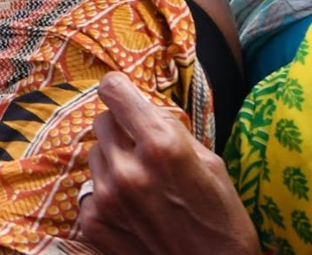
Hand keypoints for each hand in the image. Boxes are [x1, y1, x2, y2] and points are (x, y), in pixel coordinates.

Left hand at [74, 72, 259, 254]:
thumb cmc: (221, 221)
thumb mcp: (210, 163)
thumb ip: (172, 129)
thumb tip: (145, 107)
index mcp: (161, 146)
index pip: (113, 91)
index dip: (119, 90)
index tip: (123, 95)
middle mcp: (128, 168)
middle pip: (101, 120)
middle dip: (120, 127)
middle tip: (142, 147)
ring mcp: (107, 196)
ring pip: (95, 153)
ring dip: (113, 160)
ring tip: (142, 183)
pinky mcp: (94, 221)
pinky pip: (91, 188)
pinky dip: (108, 193)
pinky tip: (133, 210)